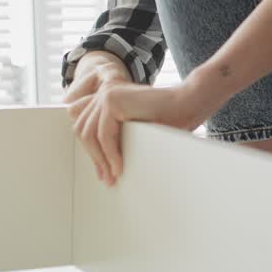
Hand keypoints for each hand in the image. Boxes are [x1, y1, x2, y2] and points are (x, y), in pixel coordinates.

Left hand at [68, 70, 223, 185]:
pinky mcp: (112, 99)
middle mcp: (104, 93)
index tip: (103, 171)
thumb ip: (117, 138)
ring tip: (113, 177)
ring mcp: (106, 94)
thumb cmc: (168, 119)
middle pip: (83, 130)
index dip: (92, 150)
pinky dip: (110, 155)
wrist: (188, 104)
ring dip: (101, 159)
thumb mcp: (135, 130)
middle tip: (107, 179)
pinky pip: (103, 135)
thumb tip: (100, 166)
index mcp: (107, 98)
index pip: (86, 127)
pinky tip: (119, 168)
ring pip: (90, 134)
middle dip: (94, 157)